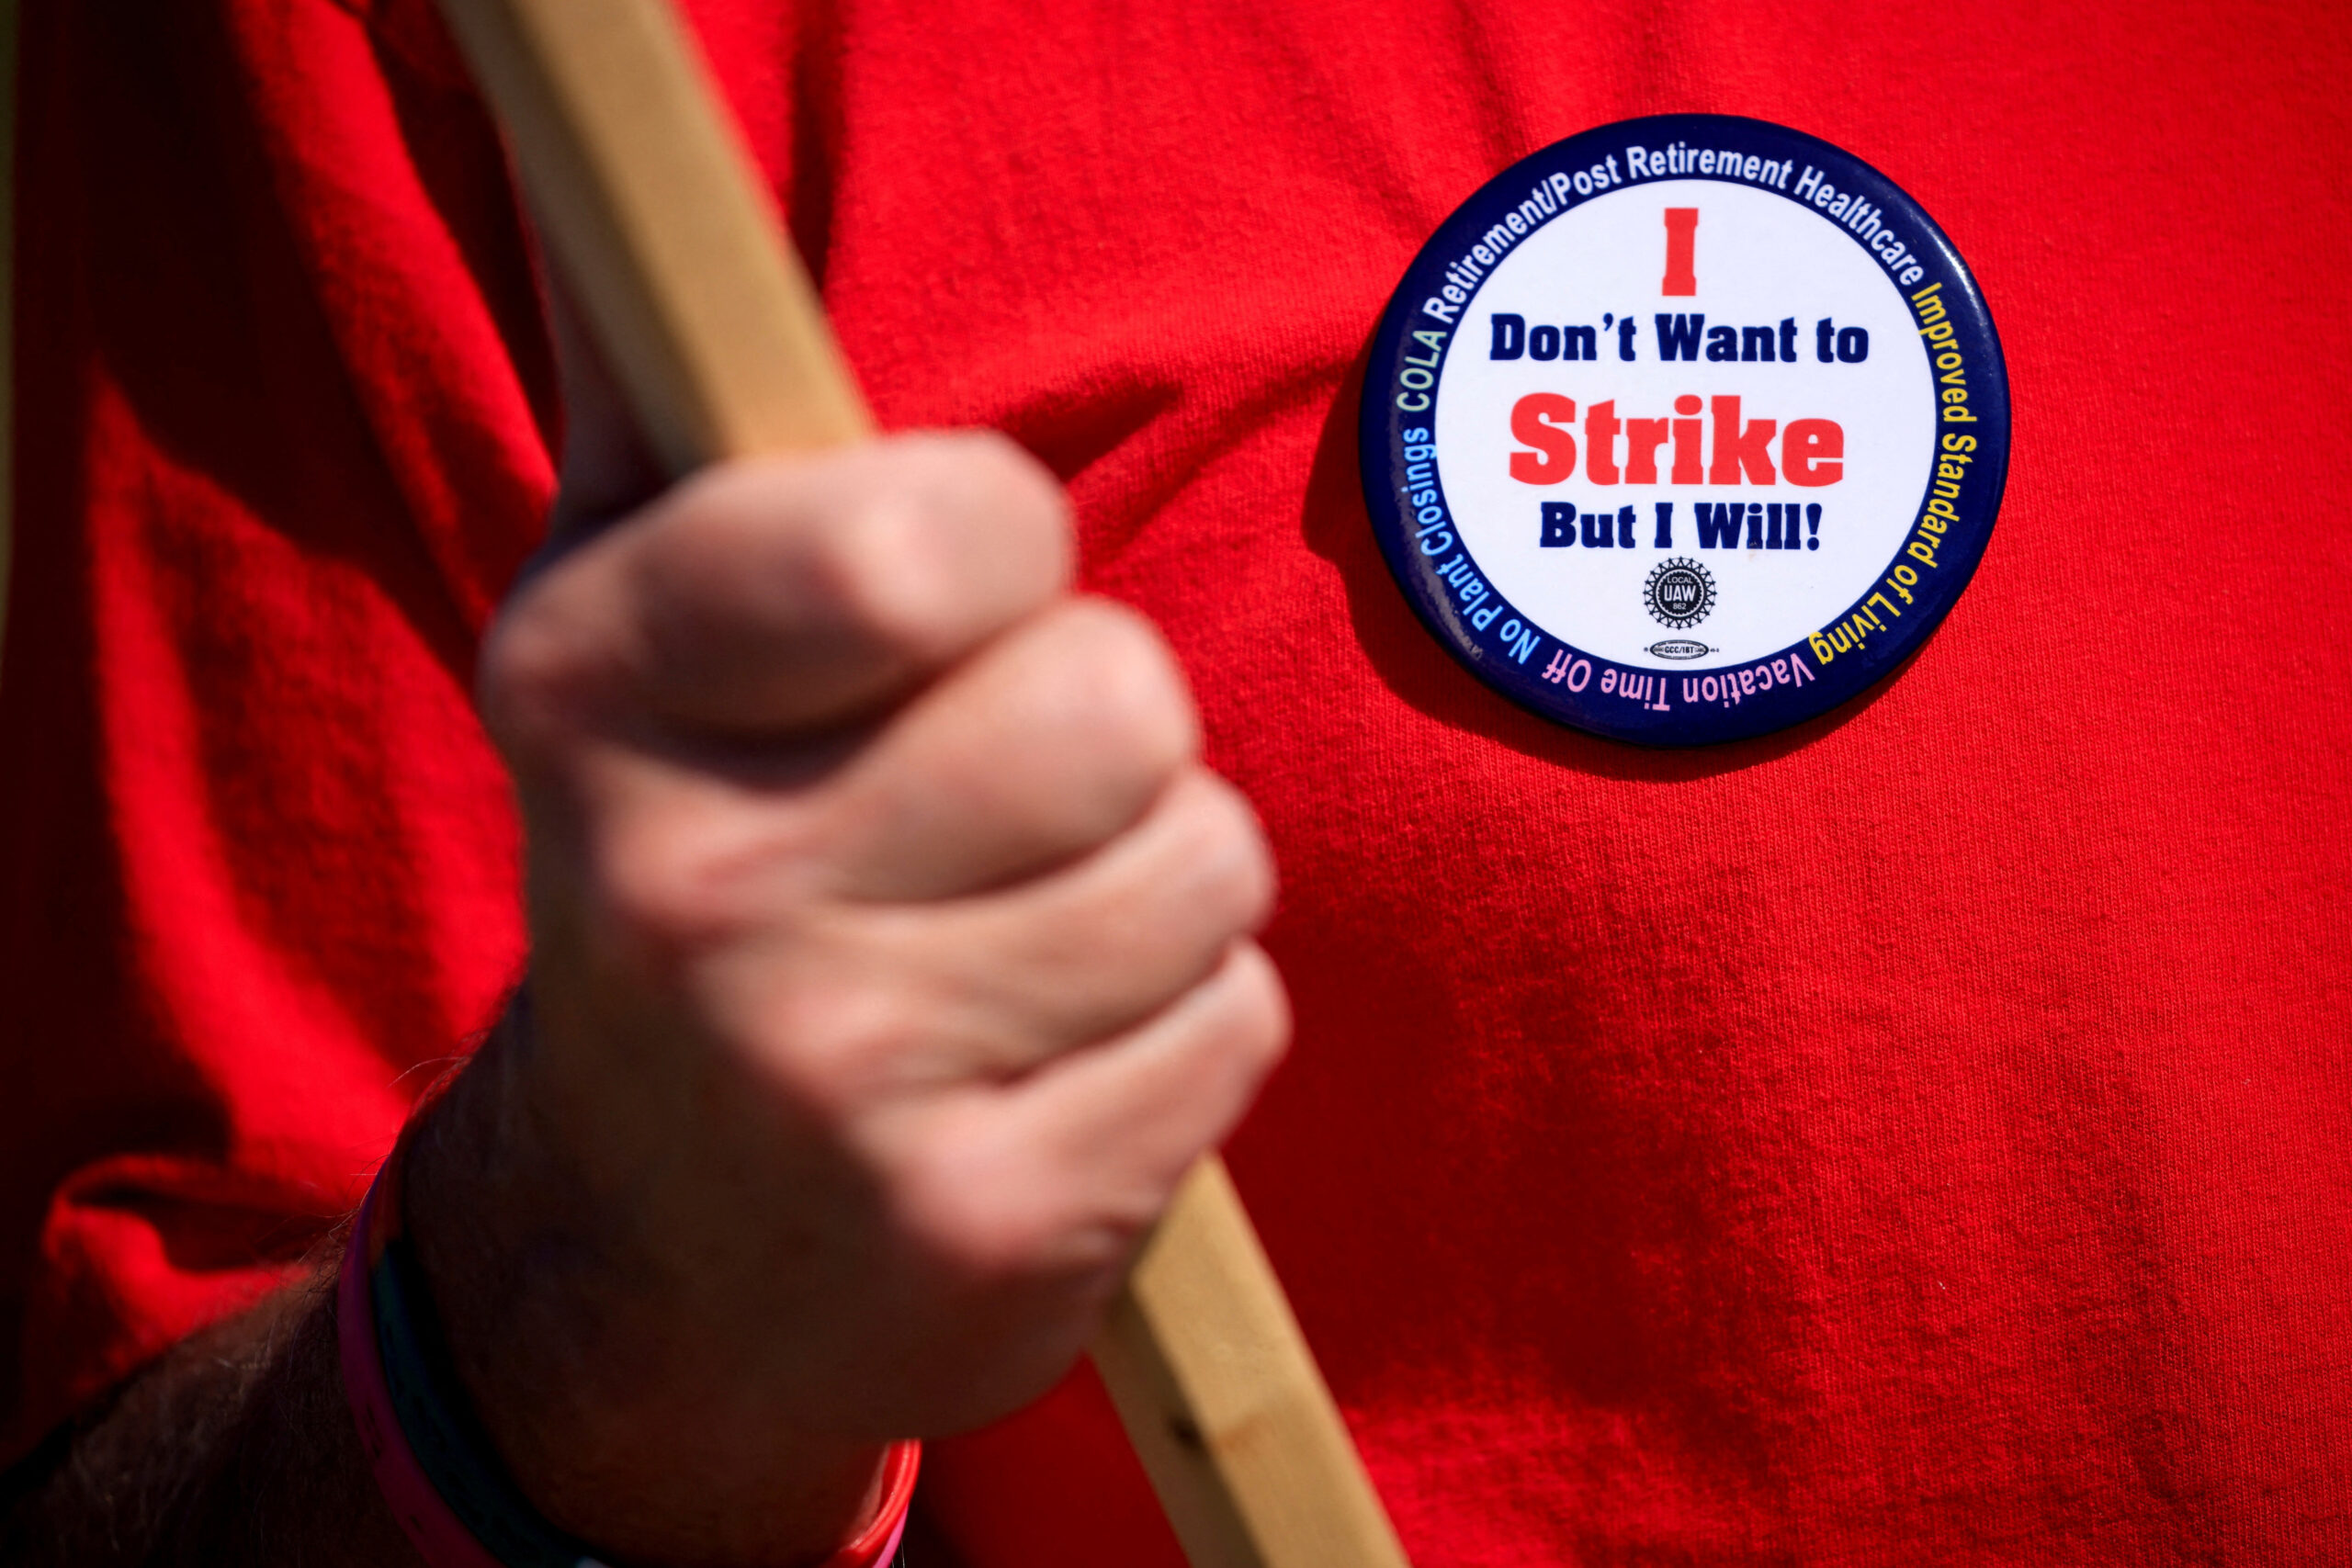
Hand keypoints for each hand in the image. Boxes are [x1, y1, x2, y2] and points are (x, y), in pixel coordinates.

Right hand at [406, 421, 1287, 1562]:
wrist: (653, 1266)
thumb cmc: (700, 881)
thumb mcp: (626, 653)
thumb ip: (674, 435)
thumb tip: (656, 226)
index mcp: (596, 686)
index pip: (929, 537)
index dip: (1002, 548)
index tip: (949, 608)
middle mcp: (687, 887)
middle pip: (1117, 700)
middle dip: (1111, 735)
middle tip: (1001, 808)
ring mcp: (830, 1077)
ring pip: (1207, 863)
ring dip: (1162, 887)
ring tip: (1028, 942)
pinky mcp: (976, 1224)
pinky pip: (1237, 1025)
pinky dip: (1185, 1032)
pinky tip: (1056, 1067)